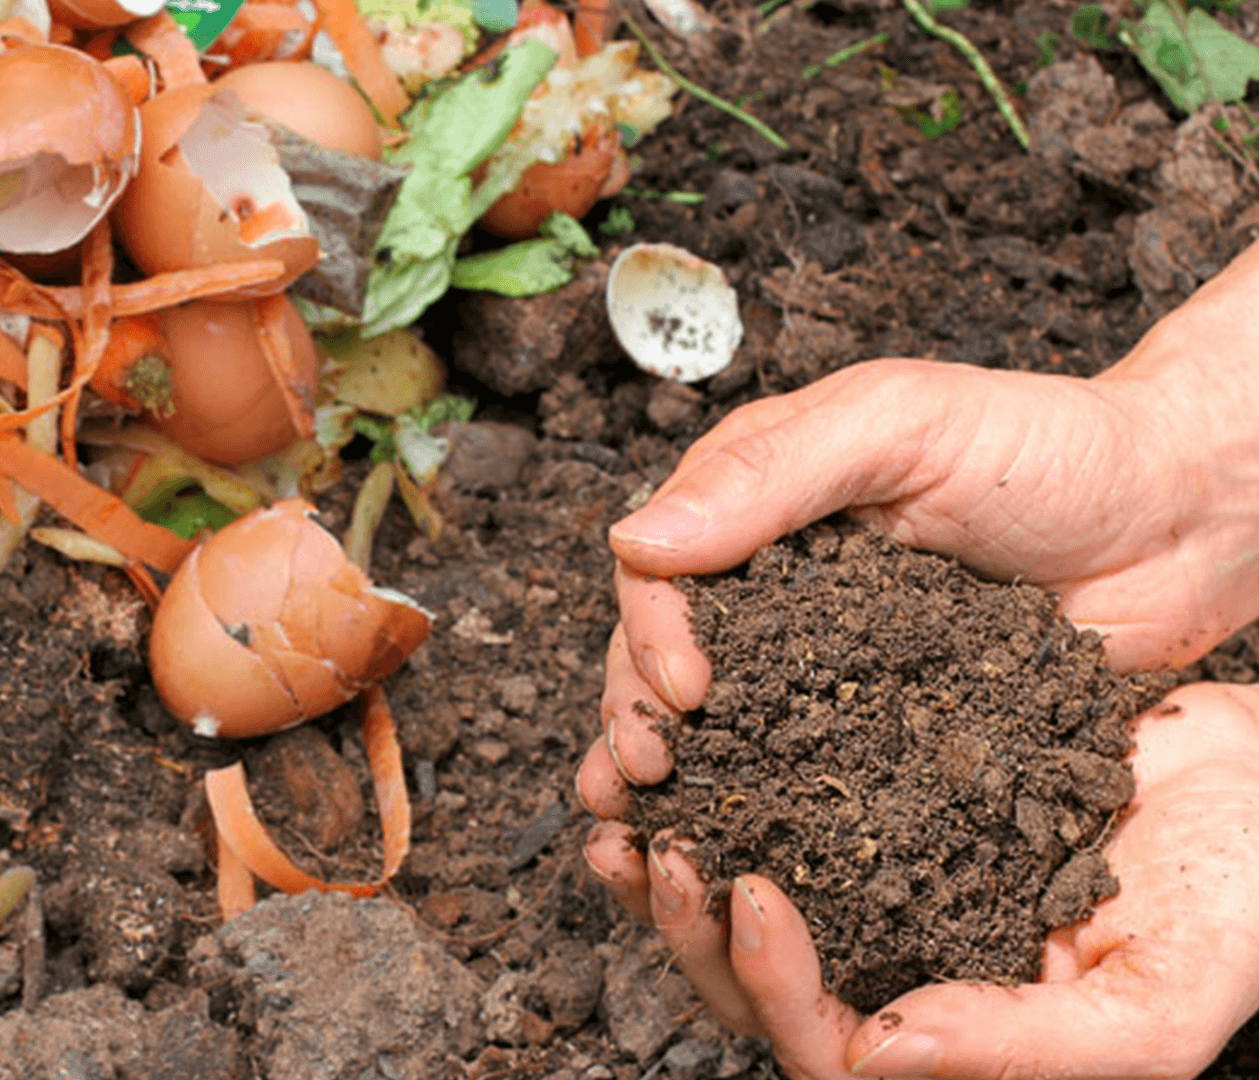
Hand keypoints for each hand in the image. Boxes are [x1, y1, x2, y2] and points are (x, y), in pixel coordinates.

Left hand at [583, 682, 1258, 1078]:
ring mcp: (882, 891)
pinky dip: (725, 777)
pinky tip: (691, 733)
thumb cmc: (1240, 904)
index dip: (772, 986)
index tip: (747, 892)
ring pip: (747, 900)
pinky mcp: (877, 807)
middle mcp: (901, 972)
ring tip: (631, 800)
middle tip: (658, 845)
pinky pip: (778, 806)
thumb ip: (1027, 1048)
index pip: (826, 1047)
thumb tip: (874, 1057)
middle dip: (691, 926)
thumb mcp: (1158, 1001)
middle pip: (755, 985)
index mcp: (952, 1039)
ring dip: (679, 860)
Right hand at [585, 238, 1258, 795]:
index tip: (682, 689)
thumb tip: (634, 539)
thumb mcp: (901, 425)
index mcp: (757, 506)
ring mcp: (826, 666)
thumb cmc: (1051, 446)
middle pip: (665, 659)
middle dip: (637, 718)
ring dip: (674, 781)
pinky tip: (731, 858)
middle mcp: (775, 590)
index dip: (649, 633)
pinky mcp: (882, 732)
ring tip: (646, 836)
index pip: (659, 572)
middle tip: (646, 774)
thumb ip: (771, 473)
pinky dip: (761, 817)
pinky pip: (809, 776)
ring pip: (720, 727)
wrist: (1184, 520)